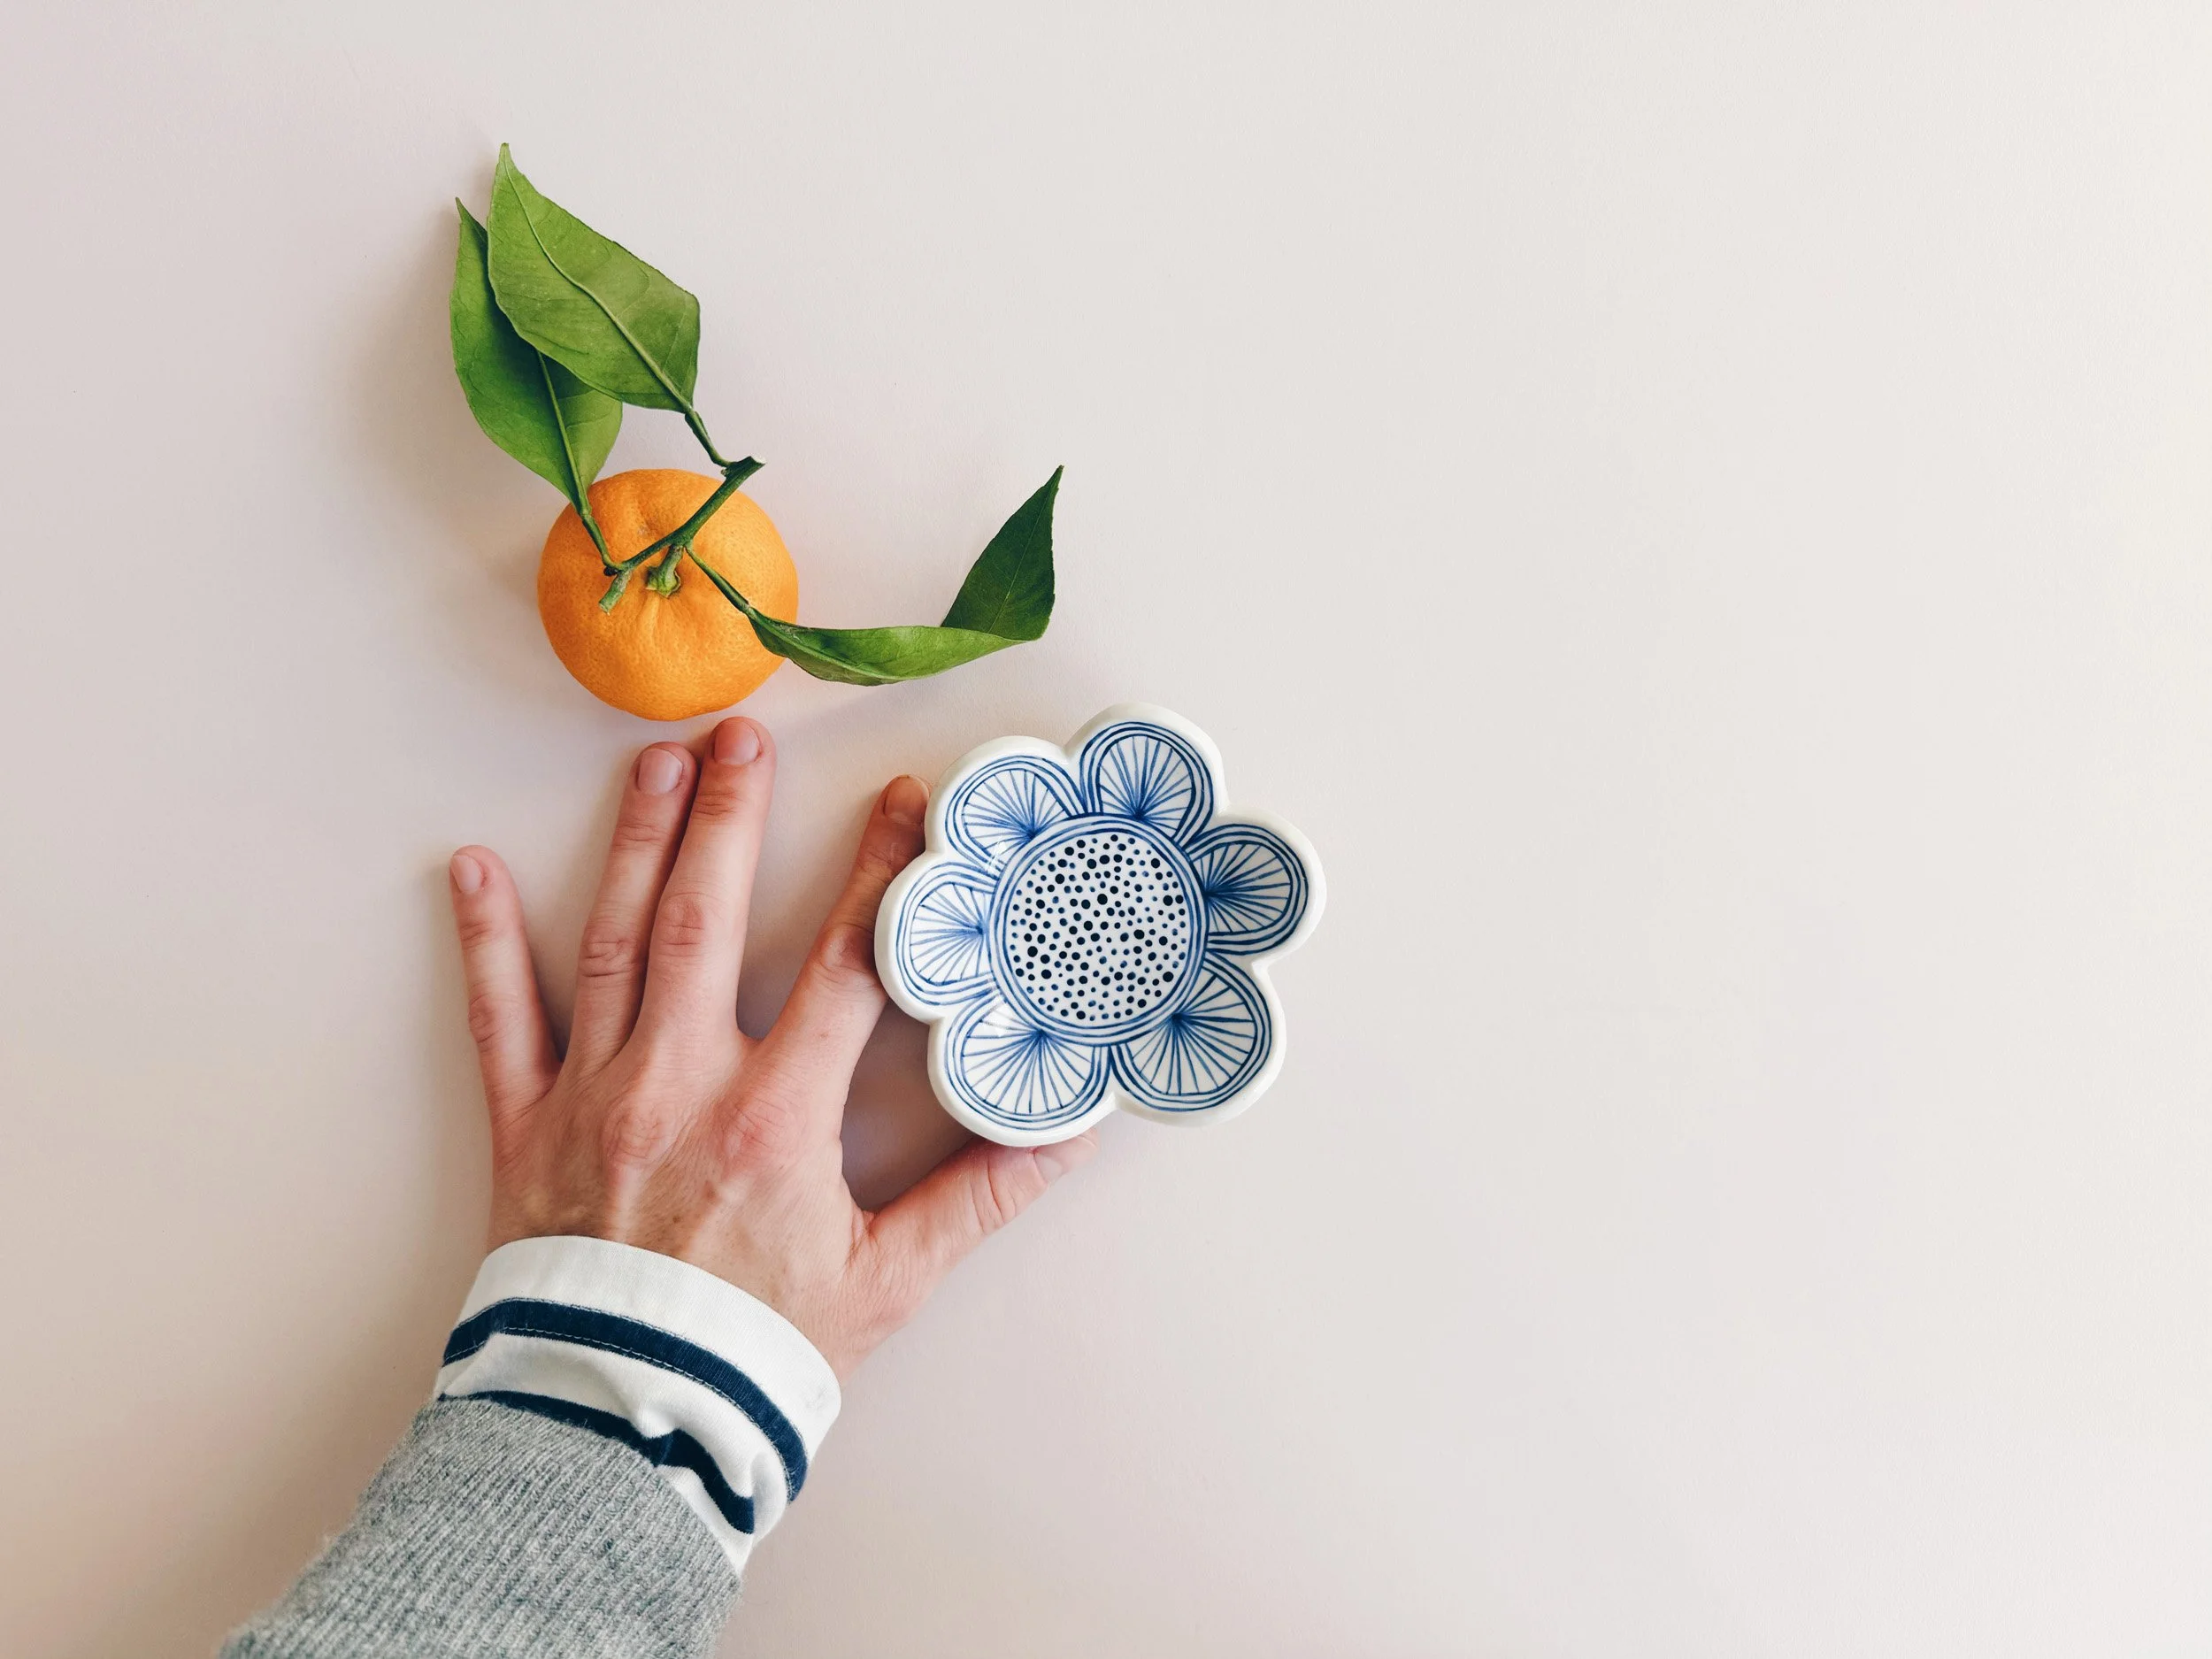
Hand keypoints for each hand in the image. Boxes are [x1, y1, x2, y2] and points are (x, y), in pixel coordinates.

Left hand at [444, 716, 1096, 1377]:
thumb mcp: (886, 1280)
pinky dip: (483, 940)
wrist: (621, 1428)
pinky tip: (469, 866)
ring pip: (612, 943)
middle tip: (746, 736)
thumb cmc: (755, 1356)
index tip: (904, 803)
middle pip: (707, 919)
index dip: (880, 876)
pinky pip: (499, 1019)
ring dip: (635, 843)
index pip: (844, 967)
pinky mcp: (524, 1128)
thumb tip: (1066, 1136)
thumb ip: (978, 1199)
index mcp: (775, 1118)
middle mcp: (679, 1085)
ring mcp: (593, 1098)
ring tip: (656, 762)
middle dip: (732, 818)